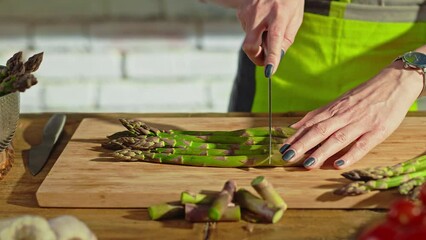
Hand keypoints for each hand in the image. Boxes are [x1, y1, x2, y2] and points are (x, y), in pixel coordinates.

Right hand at [237, 0, 303, 72]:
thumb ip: (286, 39)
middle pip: (250, 45)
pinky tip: (261, 20)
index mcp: (279, 15)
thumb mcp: (295, 19)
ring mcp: (248, 12)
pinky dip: (254, 31)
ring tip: (268, 27)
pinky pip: (246, 30)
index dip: (271, 56)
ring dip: (258, 41)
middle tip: (264, 61)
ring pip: (249, 39)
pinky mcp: (241, 12)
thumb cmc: (289, 2)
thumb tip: (276, 58)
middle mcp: (261, 13)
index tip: (269, 70)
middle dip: (256, 57)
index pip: (274, 39)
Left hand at [279, 61, 424, 168]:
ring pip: (338, 138)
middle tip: (287, 156)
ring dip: (321, 151)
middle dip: (302, 144)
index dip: (296, 136)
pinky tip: (339, 164)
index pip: (310, 124)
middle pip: (320, 131)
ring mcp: (361, 123)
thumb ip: (318, 115)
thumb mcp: (339, 102)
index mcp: (334, 110)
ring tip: (308, 163)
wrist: (394, 83)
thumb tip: (295, 126)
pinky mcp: (378, 131)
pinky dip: (350, 155)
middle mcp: (344, 116)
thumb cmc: (363, 96)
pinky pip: (362, 145)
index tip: (282, 147)